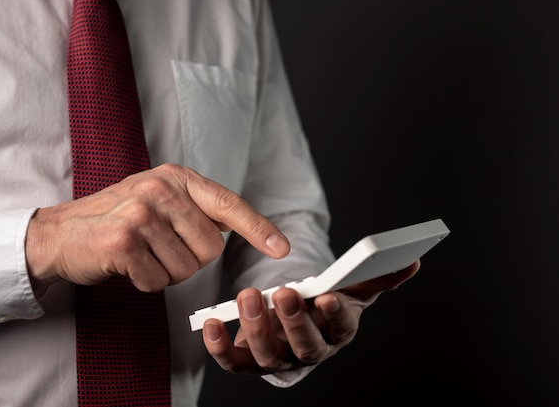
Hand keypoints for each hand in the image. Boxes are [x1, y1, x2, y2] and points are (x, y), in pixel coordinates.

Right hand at [25, 163, 289, 291]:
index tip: (282, 249)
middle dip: (189, 261)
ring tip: (140, 254)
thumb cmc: (116, 220)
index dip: (258, 228)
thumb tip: (236, 230)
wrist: (61, 233)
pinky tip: (126, 264)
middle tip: (159, 249)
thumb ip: (195, 209)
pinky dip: (144, 282)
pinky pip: (157, 281)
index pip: (228, 204)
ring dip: (164, 272)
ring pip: (185, 269)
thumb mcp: (158, 200)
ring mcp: (140, 213)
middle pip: (210, 249)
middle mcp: (160, 188)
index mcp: (176, 177)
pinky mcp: (122, 241)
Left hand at [202, 260, 419, 374]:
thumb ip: (377, 277)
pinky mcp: (248, 361)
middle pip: (304, 345)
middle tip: (284, 293)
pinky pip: (232, 361)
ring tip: (247, 297)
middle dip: (294, 320)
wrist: (295, 327)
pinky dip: (219, 346)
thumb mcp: (351, 290)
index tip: (328, 295)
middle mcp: (308, 352)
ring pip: (268, 353)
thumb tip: (412, 262)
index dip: (335, 313)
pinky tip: (210, 324)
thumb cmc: (323, 306)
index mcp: (337, 333)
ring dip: (256, 327)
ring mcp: (277, 359)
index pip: (340, 327)